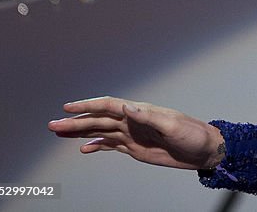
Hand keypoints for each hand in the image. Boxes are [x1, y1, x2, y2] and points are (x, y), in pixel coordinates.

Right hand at [48, 96, 224, 169]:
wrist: (204, 150)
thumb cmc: (193, 134)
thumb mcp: (172, 124)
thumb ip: (149, 116)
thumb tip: (127, 107)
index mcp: (140, 111)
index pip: (108, 105)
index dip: (88, 105)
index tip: (68, 107)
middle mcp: (133, 121)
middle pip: (98, 119)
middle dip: (75, 122)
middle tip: (52, 125)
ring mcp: (132, 134)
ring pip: (100, 131)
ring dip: (80, 132)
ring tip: (59, 133)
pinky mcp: (135, 148)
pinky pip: (110, 145)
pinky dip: (96, 146)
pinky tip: (82, 149)